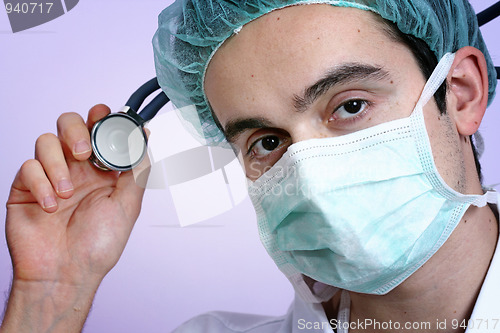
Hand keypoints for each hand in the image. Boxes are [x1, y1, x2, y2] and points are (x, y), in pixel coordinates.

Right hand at [2, 104, 147, 330]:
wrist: (66, 274)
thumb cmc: (98, 245)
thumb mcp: (128, 204)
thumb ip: (137, 169)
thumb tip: (145, 137)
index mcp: (102, 169)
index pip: (99, 130)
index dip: (102, 118)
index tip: (105, 116)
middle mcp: (76, 168)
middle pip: (69, 124)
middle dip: (76, 131)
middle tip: (83, 154)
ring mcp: (50, 176)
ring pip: (46, 141)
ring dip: (58, 164)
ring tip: (68, 193)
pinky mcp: (26, 188)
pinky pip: (27, 167)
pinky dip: (41, 184)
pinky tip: (52, 207)